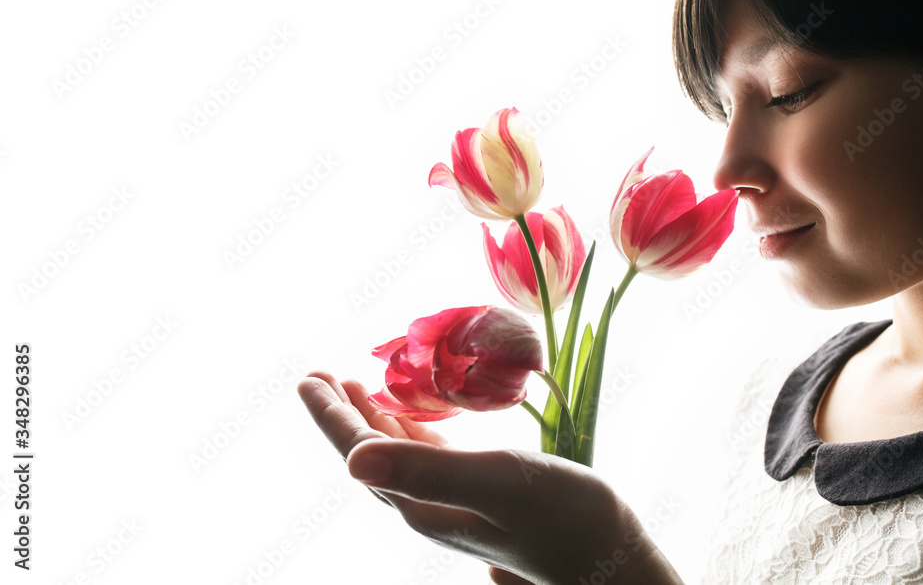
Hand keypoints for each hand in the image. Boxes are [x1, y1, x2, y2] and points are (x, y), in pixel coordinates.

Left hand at [297, 371, 683, 584]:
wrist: (608, 555)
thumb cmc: (563, 516)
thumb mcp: (497, 483)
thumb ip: (427, 469)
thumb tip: (353, 461)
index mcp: (421, 501)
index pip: (360, 453)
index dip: (331, 415)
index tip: (308, 376)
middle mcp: (427, 505)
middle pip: (368, 454)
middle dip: (340, 414)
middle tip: (318, 374)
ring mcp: (452, 502)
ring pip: (395, 455)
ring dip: (370, 419)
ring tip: (353, 385)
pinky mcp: (479, 495)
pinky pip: (427, 457)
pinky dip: (409, 429)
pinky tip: (410, 415)